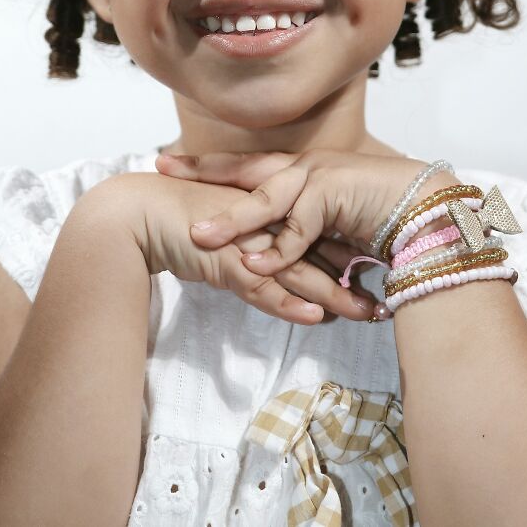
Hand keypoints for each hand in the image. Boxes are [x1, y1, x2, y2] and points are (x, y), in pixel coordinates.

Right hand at [96, 170, 376, 324]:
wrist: (138, 213)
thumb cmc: (179, 217)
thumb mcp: (227, 233)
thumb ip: (254, 246)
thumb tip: (274, 264)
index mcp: (266, 209)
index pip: (316, 230)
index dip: (348, 249)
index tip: (380, 267)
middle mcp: (263, 220)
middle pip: (319, 249)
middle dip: (354, 275)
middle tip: (388, 297)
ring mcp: (247, 239)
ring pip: (300, 269)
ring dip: (335, 294)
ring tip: (368, 314)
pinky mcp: (227, 259)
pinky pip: (264, 285)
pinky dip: (290, 301)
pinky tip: (314, 316)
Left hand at [154, 148, 430, 278]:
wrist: (429, 209)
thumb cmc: (381, 218)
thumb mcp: (327, 228)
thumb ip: (297, 233)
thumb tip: (264, 253)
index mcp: (300, 171)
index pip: (246, 167)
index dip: (208, 165)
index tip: (170, 161)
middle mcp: (305, 168)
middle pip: (244, 168)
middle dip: (202, 170)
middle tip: (162, 166)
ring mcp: (319, 177)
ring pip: (266, 198)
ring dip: (232, 219)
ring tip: (198, 236)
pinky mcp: (336, 195)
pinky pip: (299, 227)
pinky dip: (277, 249)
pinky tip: (254, 263)